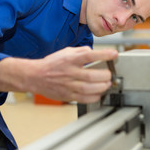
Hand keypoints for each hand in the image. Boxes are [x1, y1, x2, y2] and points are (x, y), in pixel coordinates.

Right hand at [0, 46, 117, 103]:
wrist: (35, 76)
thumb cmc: (51, 64)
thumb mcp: (65, 52)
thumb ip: (80, 51)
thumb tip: (92, 52)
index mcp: (70, 59)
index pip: (89, 55)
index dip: (104, 54)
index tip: (114, 54)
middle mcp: (69, 72)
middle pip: (91, 75)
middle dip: (105, 76)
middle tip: (109, 75)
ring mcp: (68, 85)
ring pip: (89, 88)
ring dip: (102, 87)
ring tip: (107, 84)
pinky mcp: (67, 95)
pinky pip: (84, 98)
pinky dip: (94, 97)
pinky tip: (98, 93)